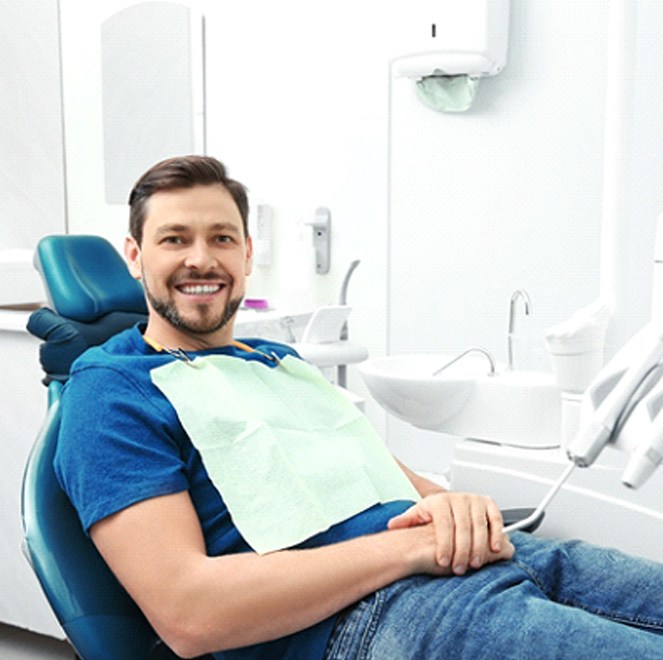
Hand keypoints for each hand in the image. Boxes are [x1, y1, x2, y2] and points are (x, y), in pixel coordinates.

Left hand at [387, 492, 512, 575]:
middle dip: (462, 551)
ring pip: (479, 525)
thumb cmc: (434, 512)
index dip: (444, 545)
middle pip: (463, 527)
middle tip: (459, 568)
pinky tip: (494, 550)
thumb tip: (392, 525)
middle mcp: (458, 498)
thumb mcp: (418, 514)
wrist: (449, 503)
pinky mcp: (488, 503)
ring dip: (479, 547)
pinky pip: (495, 519)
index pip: (444, 525)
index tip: (442, 562)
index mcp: (440, 501)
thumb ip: (406, 521)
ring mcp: (475, 500)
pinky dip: (496, 534)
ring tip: (474, 564)